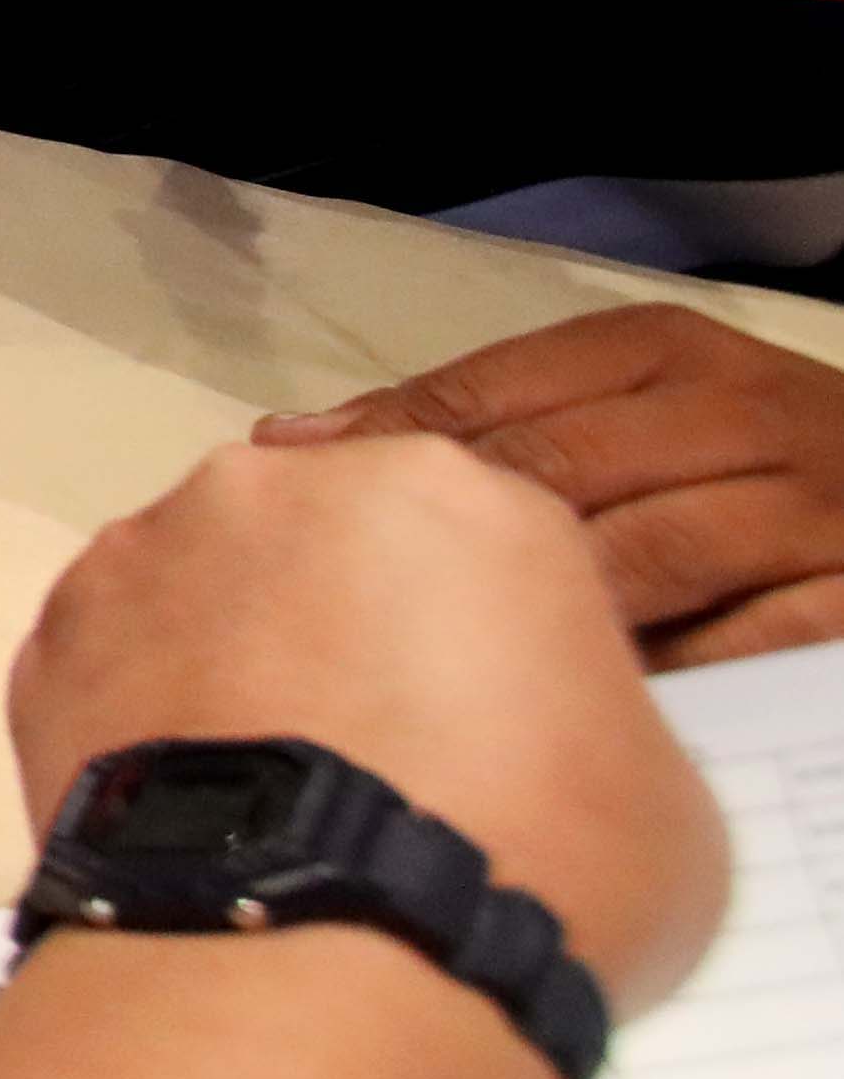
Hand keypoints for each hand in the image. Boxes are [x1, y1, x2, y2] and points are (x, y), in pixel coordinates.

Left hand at [17, 435, 729, 1015]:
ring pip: (203, 594)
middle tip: (364, 755)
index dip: (478, 638)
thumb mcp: (656, 792)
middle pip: (323, 548)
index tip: (476, 718)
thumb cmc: (528, 875)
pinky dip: (140, 722)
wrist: (327, 963)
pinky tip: (189, 813)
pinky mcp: (50, 639)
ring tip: (266, 795)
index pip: (475, 544)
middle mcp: (289, 489)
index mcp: (459, 493)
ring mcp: (151, 553)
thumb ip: (580, 715)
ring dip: (229, 666)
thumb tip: (531, 743)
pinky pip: (110, 665)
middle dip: (339, 629)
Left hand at [266, 304, 843, 665]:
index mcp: (664, 353)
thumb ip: (490, 428)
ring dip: (538, 624)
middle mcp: (745, 413)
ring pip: (640, 562)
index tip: (288, 506)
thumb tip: (292, 442)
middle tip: (354, 621)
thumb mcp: (626, 419)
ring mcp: (815, 511)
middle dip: (445, 547)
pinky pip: (730, 653)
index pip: (490, 395)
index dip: (379, 455)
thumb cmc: (724, 475)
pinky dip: (646, 686)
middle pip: (555, 473)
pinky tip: (578, 724)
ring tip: (451, 681)